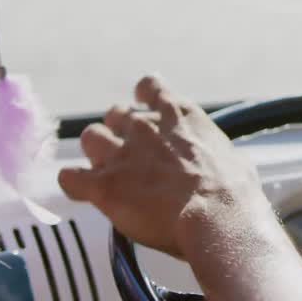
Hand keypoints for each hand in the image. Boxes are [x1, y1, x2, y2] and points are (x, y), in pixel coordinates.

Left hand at [57, 75, 267, 258]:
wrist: (216, 216)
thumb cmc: (232, 192)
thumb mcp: (233, 158)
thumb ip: (213, 154)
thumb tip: (222, 164)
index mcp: (179, 114)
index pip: (149, 86)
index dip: (143, 98)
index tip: (145, 110)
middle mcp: (145, 126)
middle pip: (115, 114)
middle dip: (120, 132)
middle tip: (131, 157)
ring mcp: (121, 153)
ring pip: (89, 137)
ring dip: (96, 153)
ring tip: (108, 174)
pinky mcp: (102, 185)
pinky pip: (69, 177)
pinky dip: (74, 184)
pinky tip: (85, 193)